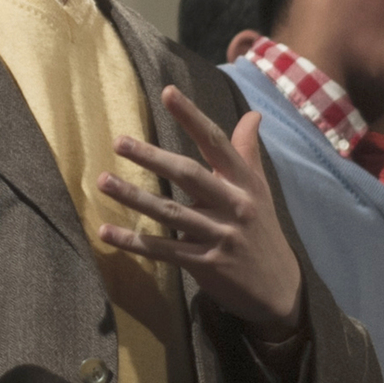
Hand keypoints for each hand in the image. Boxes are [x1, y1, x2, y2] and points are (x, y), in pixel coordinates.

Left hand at [97, 84, 302, 336]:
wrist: (279, 290)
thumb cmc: (261, 230)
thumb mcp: (259, 190)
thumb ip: (248, 151)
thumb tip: (253, 114)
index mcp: (244, 182)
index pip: (216, 142)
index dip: (192, 117)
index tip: (167, 92)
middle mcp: (234, 205)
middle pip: (188, 175)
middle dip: (152, 157)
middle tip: (118, 141)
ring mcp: (220, 236)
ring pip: (171, 212)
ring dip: (134, 197)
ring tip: (103, 182)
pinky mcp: (206, 264)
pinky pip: (164, 250)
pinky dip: (135, 242)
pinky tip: (107, 232)